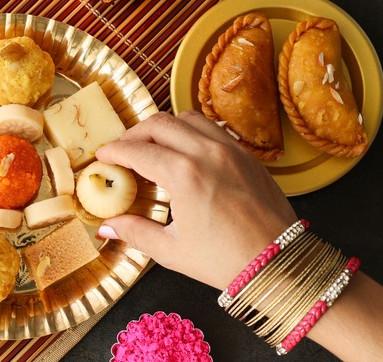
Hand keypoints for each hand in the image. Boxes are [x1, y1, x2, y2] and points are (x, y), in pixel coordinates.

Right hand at [95, 111, 296, 288]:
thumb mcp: (172, 250)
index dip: (114, 151)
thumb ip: (135, 232)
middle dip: (135, 133)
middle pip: (159, 123)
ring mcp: (231, 150)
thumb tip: (107, 226)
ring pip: (188, 118)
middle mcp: (207, 153)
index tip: (102, 156)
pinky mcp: (247, 155)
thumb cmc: (225, 261)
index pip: (137, 151)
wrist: (280, 264)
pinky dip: (191, 131)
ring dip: (164, 127)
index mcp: (184, 176)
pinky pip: (213, 128)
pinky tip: (185, 151)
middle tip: (123, 150)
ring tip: (153, 146)